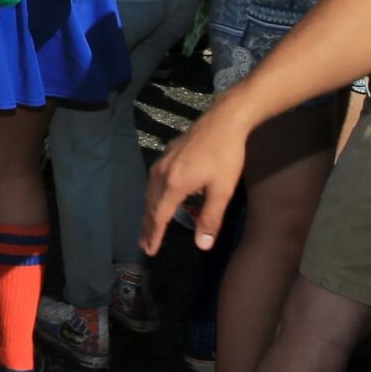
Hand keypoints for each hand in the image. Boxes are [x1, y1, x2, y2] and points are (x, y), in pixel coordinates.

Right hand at [141, 104, 249, 254]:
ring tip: (149, 225)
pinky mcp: (166, 154)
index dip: (154, 235)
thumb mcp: (222, 191)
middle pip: (150, 206)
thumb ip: (210, 218)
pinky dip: (152, 196)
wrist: (223, 121)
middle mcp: (162, 175)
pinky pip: (153, 181)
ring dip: (149, 211)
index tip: (150, 251)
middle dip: (147, 227)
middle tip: (144, 244)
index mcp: (174, 186)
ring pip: (149, 192)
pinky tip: (158, 196)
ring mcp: (162, 162)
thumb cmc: (226, 156)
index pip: (159, 217)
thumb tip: (202, 245)